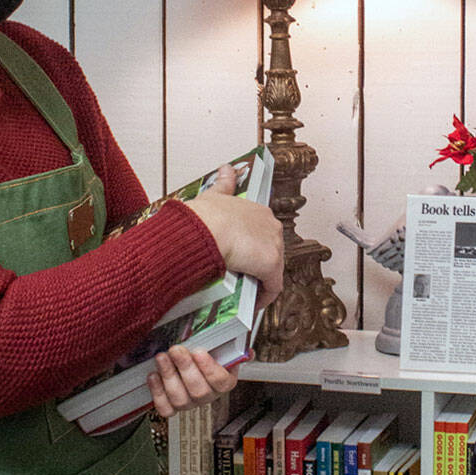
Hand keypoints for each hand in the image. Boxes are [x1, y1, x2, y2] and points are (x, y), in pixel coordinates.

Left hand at [147, 344, 238, 418]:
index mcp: (225, 382)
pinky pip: (165, 407)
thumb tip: (248, 351)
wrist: (192, 360)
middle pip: (199, 391)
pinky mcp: (172, 406)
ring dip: (169, 376)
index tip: (198, 351)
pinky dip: (157, 392)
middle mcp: (208, 395)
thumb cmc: (209, 352)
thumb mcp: (225, 346)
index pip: (221, 381)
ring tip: (162, 357)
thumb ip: (236, 346)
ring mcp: (189, 402)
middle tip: (176, 350)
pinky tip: (154, 375)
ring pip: (180, 399)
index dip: (209, 368)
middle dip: (185, 368)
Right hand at [184, 162, 284, 310]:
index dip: (250, 248)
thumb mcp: (212, 195)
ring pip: (271, 271)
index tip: (239, 259)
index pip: (260, 233)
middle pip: (268, 252)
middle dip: (256, 267)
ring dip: (259, 283)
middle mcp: (271, 225)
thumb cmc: (202, 217)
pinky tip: (252, 305)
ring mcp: (273, 245)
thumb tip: (227, 168)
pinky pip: (272, 287)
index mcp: (258, 210)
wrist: (204, 230)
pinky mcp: (271, 266)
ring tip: (243, 294)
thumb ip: (223, 184)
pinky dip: (263, 298)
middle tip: (239, 279)